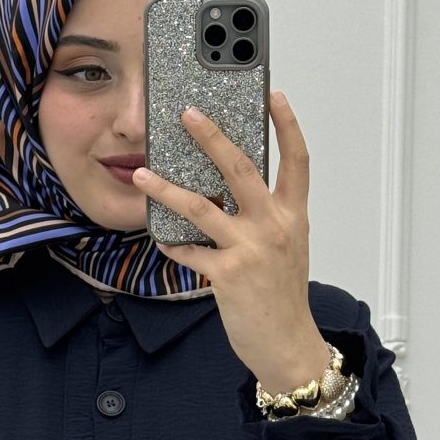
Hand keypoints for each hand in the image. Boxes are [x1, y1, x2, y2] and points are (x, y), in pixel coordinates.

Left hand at [132, 92, 330, 393]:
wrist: (287, 345)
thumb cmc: (283, 299)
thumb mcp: (286, 249)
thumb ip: (266, 219)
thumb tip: (230, 194)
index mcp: (292, 216)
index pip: (296, 160)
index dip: (287, 125)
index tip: (274, 95)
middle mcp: (274, 226)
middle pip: (241, 167)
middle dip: (212, 136)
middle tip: (188, 114)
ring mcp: (250, 248)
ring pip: (201, 206)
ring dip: (167, 189)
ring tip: (143, 175)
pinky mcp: (228, 273)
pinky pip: (189, 250)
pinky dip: (171, 244)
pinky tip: (158, 238)